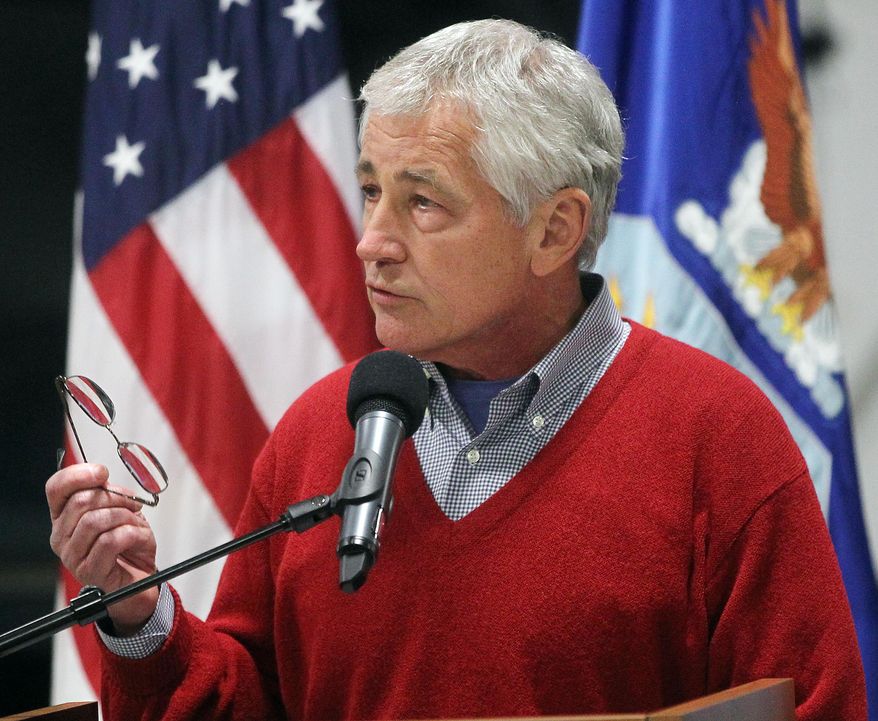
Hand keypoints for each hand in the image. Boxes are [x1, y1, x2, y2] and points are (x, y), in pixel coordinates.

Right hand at [46, 463, 159, 634]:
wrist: (139, 578)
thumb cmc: (128, 543)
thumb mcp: (120, 509)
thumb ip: (107, 492)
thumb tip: (102, 477)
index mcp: (65, 517)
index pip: (57, 488)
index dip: (79, 474)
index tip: (102, 473)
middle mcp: (62, 536)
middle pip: (82, 501)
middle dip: (116, 497)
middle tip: (132, 504)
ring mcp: (72, 556)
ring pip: (96, 520)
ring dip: (126, 517)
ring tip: (136, 524)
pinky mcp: (89, 571)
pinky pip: (111, 541)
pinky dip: (133, 534)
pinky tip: (138, 540)